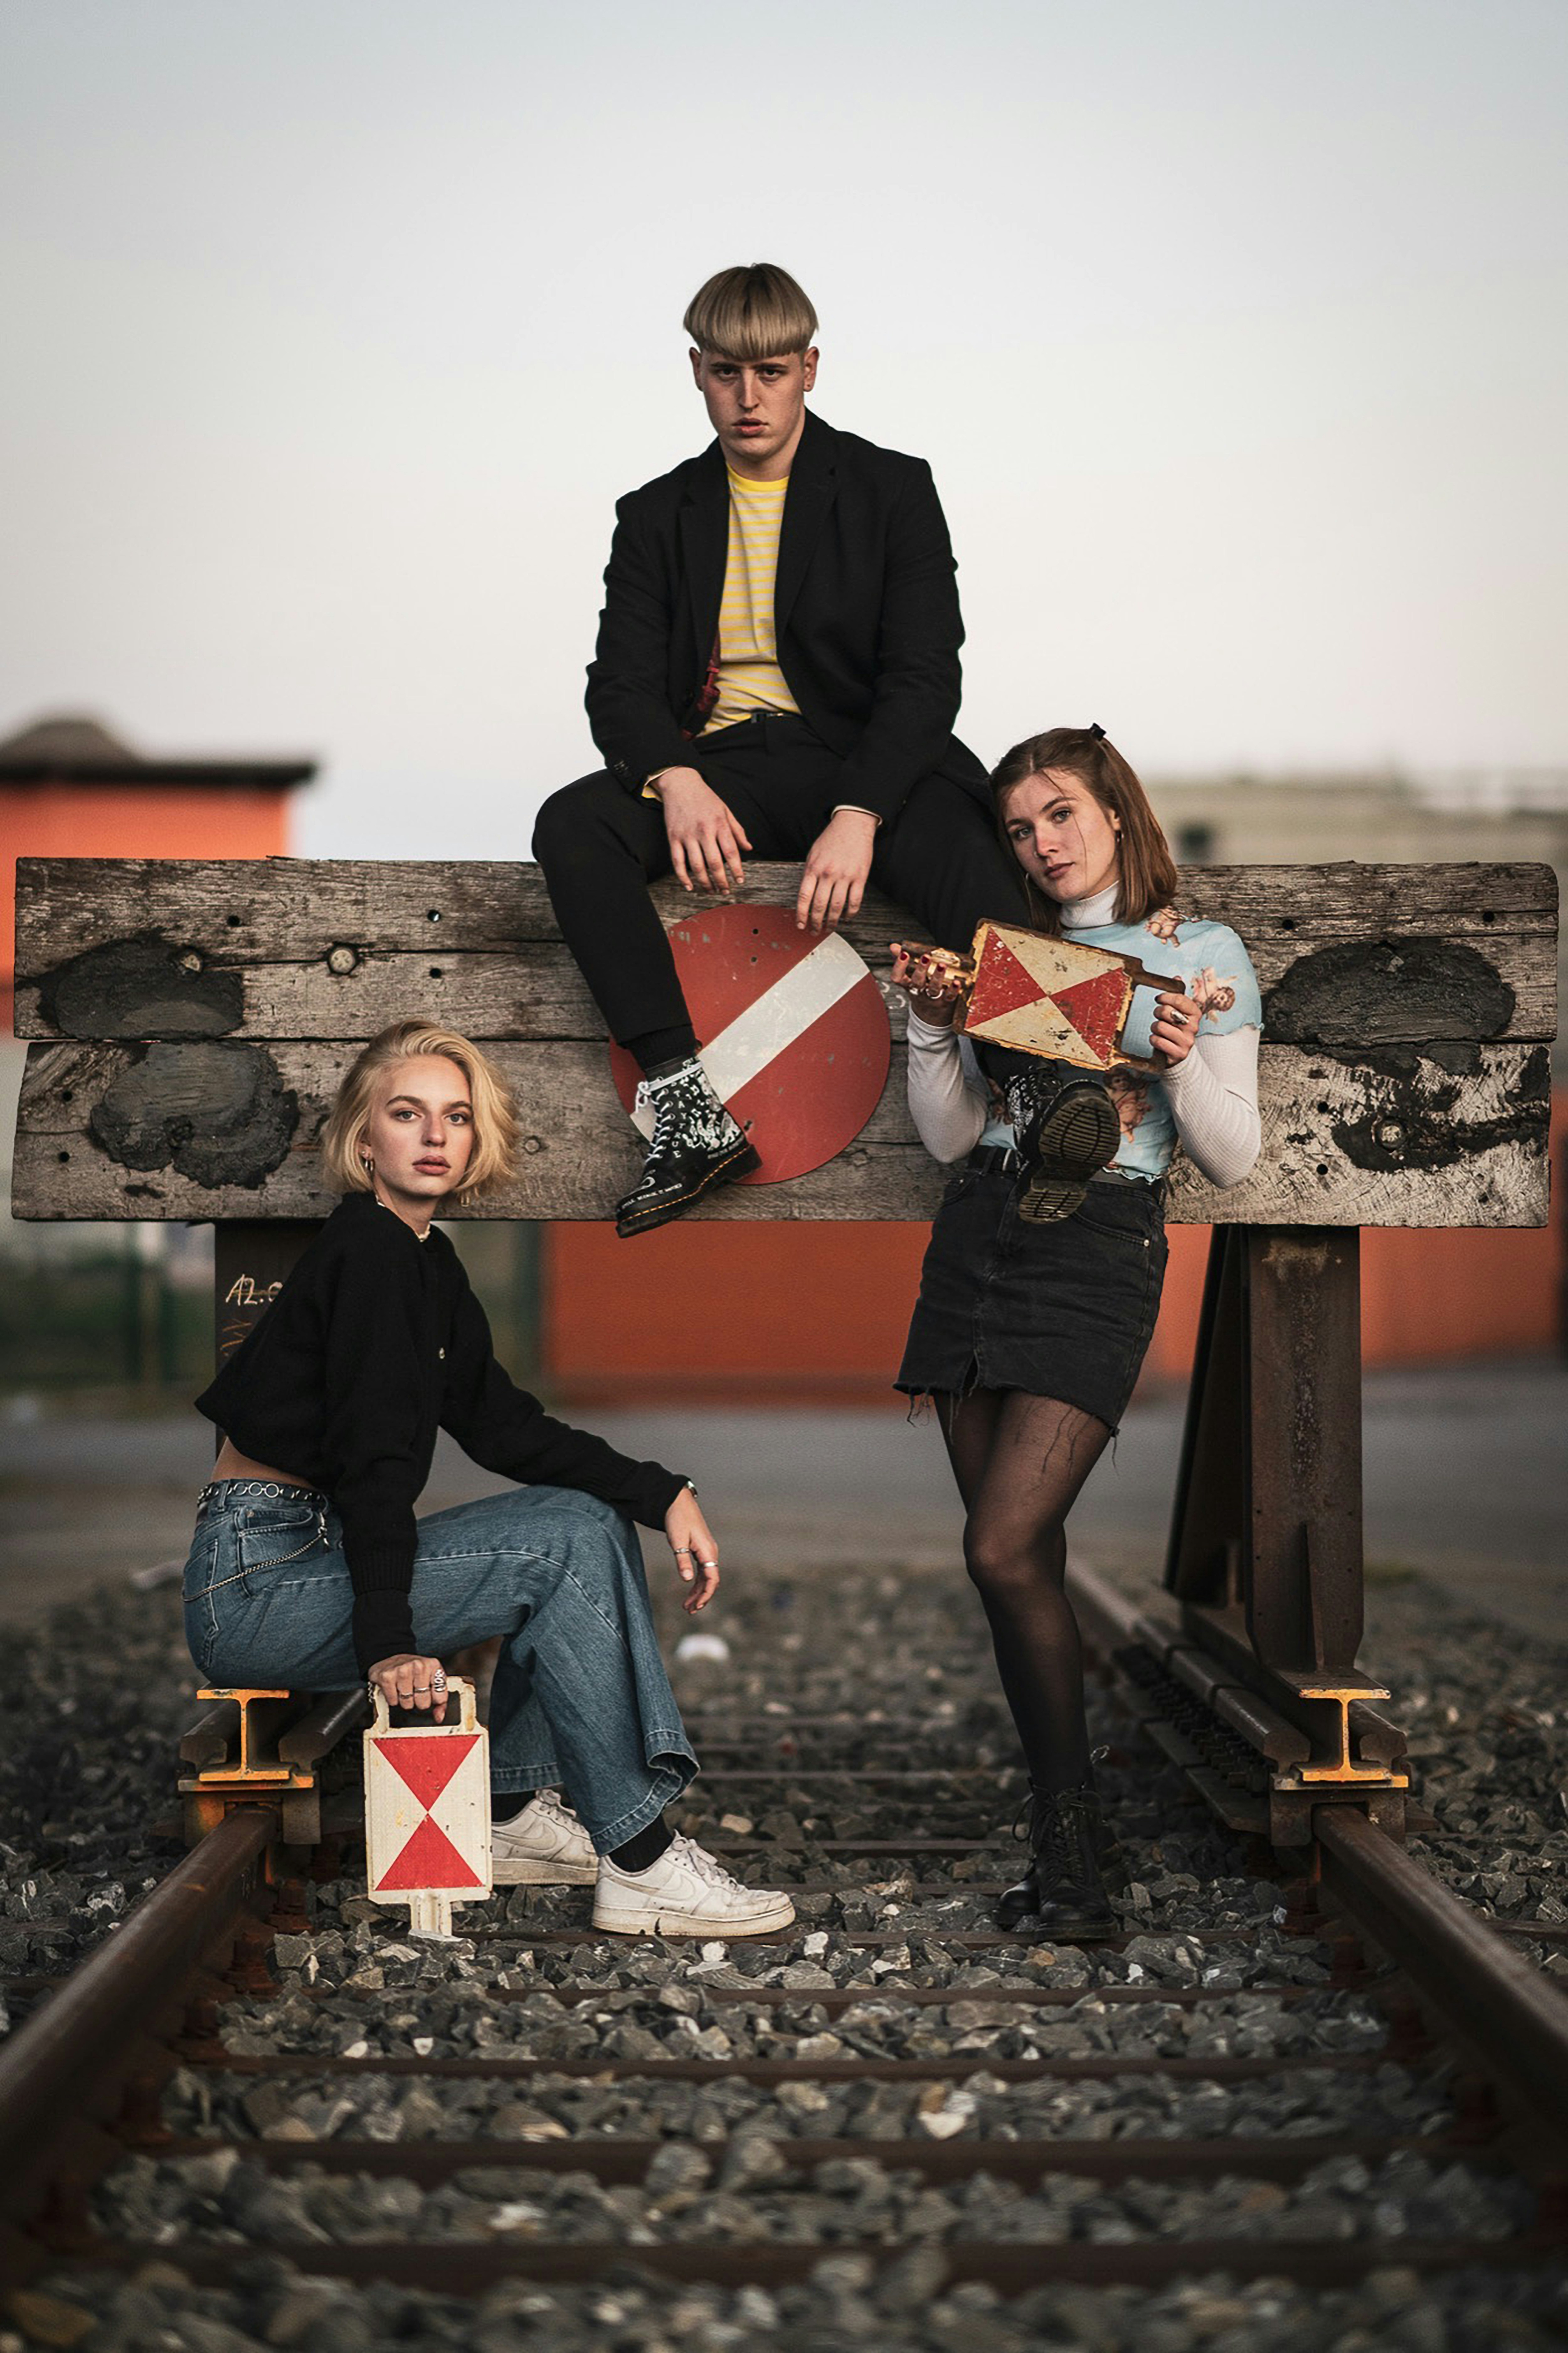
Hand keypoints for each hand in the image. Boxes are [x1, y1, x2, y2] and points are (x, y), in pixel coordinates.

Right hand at [368, 1653, 448, 1721]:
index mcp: (433, 1665)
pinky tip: (394, 1688)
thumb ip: (440, 1700)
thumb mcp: (431, 1680)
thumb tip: (439, 1717)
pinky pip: (393, 1701)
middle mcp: (418, 1665)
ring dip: (404, 1700)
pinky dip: (393, 1699)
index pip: (440, 1697)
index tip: (430, 1694)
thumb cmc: (413, 1671)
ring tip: (403, 1688)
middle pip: (423, 1703)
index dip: (434, 1700)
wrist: (391, 1659)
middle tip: (413, 1690)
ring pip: (407, 1703)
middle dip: (418, 1701)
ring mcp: (402, 1670)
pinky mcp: (387, 1676)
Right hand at [657, 769, 751, 893]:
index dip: (737, 870)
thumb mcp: (725, 810)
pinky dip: (683, 877)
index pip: (731, 852)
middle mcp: (704, 831)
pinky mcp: (673, 837)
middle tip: (725, 891)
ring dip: (704, 883)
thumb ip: (737, 831)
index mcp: (719, 824)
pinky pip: (677, 862)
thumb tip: (748, 848)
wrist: (680, 784)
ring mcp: (687, 835)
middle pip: (715, 863)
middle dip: (721, 881)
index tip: (740, 881)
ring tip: (710, 891)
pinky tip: (689, 886)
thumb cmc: (705, 798)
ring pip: (697, 866)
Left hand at [663, 1489, 719, 1614]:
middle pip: (710, 1581)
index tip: (696, 1606)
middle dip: (701, 1597)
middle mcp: (710, 1552)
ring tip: (687, 1606)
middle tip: (689, 1611)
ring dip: (698, 1591)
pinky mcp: (700, 1549)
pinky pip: (702, 1570)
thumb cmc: (677, 1519)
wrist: (677, 1501)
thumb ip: (682, 1560)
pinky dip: (696, 1582)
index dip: (706, 1594)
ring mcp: (706, 1551)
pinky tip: (689, 1590)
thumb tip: (688, 1580)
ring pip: (706, 1577)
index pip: (712, 1579)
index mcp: (708, 1551)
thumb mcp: (677, 1541)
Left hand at [796, 809, 876, 932]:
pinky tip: (846, 917)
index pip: (804, 897)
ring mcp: (845, 876)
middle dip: (816, 922)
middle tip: (815, 931)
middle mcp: (828, 873)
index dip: (801, 914)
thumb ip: (809, 874)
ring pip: (837, 906)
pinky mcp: (860, 877)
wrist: (852, 824)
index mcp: (814, 868)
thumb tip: (806, 896)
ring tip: (830, 928)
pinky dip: (850, 913)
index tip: (800, 924)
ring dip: (832, 921)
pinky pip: (855, 901)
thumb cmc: (831, 839)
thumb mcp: (813, 854)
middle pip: (820, 905)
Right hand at [892, 941, 962, 1026]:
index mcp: (908, 985)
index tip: (904, 954)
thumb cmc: (920, 991)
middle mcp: (919, 992)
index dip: (899, 966)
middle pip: (917, 982)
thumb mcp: (909, 978)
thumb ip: (902, 962)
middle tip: (925, 956)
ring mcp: (932, 998)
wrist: (931, 1016)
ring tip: (942, 965)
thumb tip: (894, 946)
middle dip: (921, 969)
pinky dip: (953, 989)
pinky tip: (956, 982)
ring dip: (937, 977)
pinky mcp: (945, 1002)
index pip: (898, 977)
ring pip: (933, 988)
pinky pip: (949, 996)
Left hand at [1151, 989, 1200, 1066]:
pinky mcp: (1179, 1054)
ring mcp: (1187, 1041)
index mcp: (1195, 1013)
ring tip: (1159, 1030)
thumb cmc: (1175, 1028)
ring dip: (1154, 1028)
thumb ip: (1177, 995)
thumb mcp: (1178, 1011)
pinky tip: (1158, 1040)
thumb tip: (1177, 977)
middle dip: (1158, 1012)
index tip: (1159, 998)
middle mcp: (1194, 1027)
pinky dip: (1154, 1040)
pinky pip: (1158, 1041)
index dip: (1165, 997)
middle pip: (1167, 1011)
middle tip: (1158, 1016)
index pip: (1179, 999)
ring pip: (1160, 1027)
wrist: (1177, 1053)